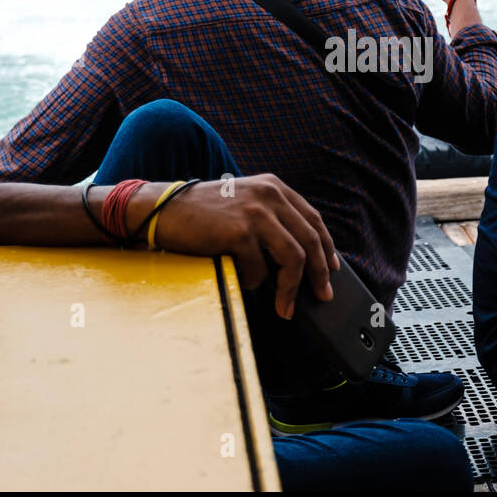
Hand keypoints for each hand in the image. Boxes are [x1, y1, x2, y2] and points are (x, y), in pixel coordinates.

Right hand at [132, 175, 339, 319]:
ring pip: (294, 257)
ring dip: (291, 289)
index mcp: (274, 187)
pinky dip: (254, 282)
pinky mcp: (239, 232)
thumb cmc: (204, 214)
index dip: (327, 247)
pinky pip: (260, 269)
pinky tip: (244, 281)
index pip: (313, 219)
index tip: (332, 270)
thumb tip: (301, 258)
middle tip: (322, 295)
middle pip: (311, 240)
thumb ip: (272, 219)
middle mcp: (269, 195)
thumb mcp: (244, 203)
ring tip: (285, 308)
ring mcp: (255, 213)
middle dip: (319, 273)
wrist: (164, 211)